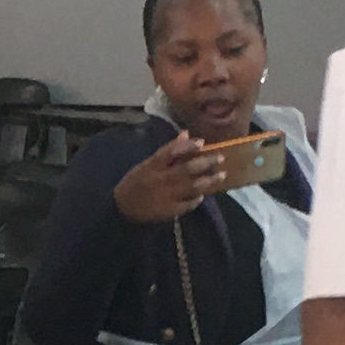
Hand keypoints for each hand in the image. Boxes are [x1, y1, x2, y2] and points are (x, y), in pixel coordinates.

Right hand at [111, 136, 225, 225]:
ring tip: (222, 175)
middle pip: (186, 169)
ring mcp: (166, 196)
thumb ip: (167, 151)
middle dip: (205, 162)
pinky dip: (197, 198)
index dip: (187, 146)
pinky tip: (204, 194)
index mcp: (152, 166)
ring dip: (209, 180)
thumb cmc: (136, 183)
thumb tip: (186, 133)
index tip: (202, 142)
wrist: (122, 209)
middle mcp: (160, 180)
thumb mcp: (147, 164)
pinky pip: (188, 204)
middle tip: (220, 158)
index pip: (170, 153)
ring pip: (192, 186)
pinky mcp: (169, 211)